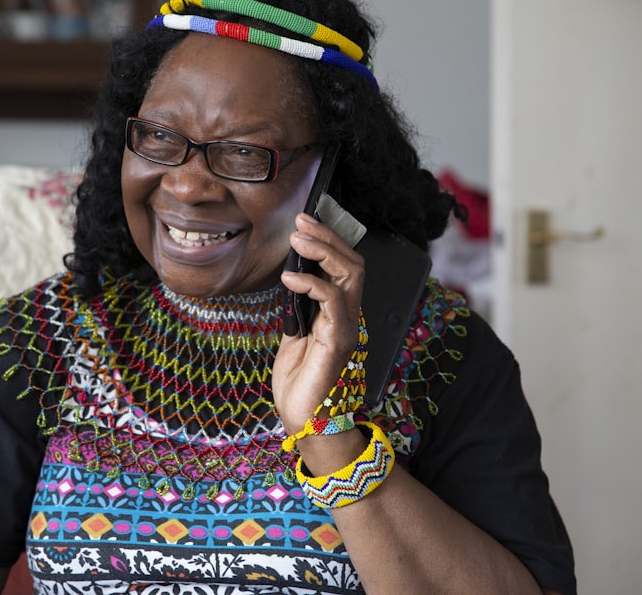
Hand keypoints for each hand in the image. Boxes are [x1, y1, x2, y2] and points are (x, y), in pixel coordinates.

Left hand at [273, 212, 365, 437]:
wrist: (304, 419)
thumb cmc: (299, 381)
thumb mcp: (293, 334)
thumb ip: (298, 308)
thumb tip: (292, 278)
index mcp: (338, 312)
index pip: (343, 267)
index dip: (328, 240)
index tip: (305, 221)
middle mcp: (348, 316)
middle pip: (352, 263)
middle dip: (327, 237)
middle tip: (302, 221)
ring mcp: (346, 327)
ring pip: (350, 274)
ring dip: (324, 250)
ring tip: (299, 238)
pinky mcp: (338, 340)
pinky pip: (332, 301)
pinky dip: (311, 283)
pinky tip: (289, 279)